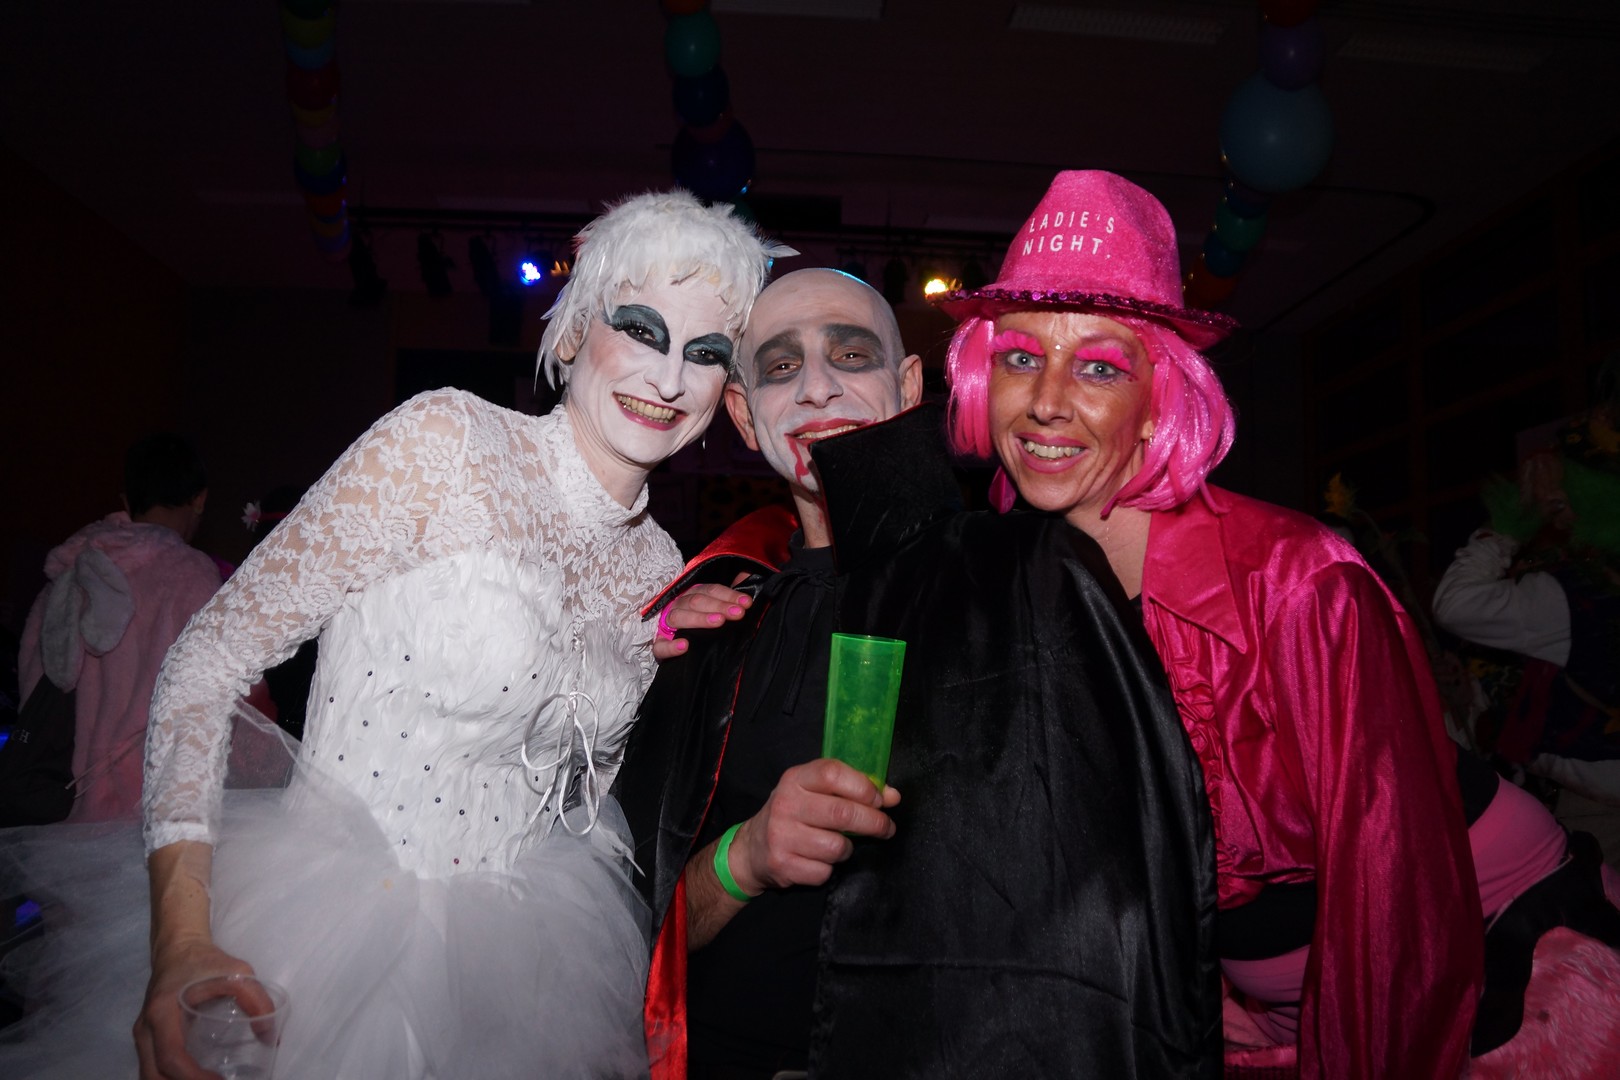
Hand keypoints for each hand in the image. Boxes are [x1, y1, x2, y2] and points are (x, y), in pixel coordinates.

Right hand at [134, 938, 257, 1079]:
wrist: (177, 948)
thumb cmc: (205, 960)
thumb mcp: (237, 972)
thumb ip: (256, 1000)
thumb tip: (270, 1036)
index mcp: (162, 1013)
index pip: (171, 1057)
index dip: (193, 1077)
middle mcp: (146, 1029)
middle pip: (152, 1075)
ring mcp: (143, 1035)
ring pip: (148, 1075)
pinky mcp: (148, 1038)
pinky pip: (151, 1067)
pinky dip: (169, 1079)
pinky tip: (193, 1079)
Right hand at [652, 582, 752, 660]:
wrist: (675, 645)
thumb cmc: (700, 621)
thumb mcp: (715, 607)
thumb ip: (730, 594)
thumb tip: (747, 574)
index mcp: (691, 596)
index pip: (710, 590)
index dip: (728, 595)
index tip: (746, 602)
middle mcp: (677, 606)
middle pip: (696, 601)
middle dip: (719, 606)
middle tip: (738, 613)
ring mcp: (665, 626)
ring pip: (678, 617)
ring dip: (699, 619)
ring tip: (719, 621)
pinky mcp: (658, 646)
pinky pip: (660, 646)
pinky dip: (670, 647)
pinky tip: (684, 646)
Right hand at [727, 758, 899, 892]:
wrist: (752, 849)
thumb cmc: (793, 815)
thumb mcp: (814, 793)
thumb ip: (852, 789)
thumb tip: (892, 796)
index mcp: (795, 779)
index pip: (833, 773)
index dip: (863, 787)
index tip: (879, 800)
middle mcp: (785, 804)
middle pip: (842, 813)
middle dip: (874, 822)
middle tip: (886, 828)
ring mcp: (781, 835)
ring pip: (837, 847)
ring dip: (848, 849)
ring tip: (840, 845)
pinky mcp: (783, 865)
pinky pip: (824, 871)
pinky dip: (829, 869)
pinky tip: (819, 860)